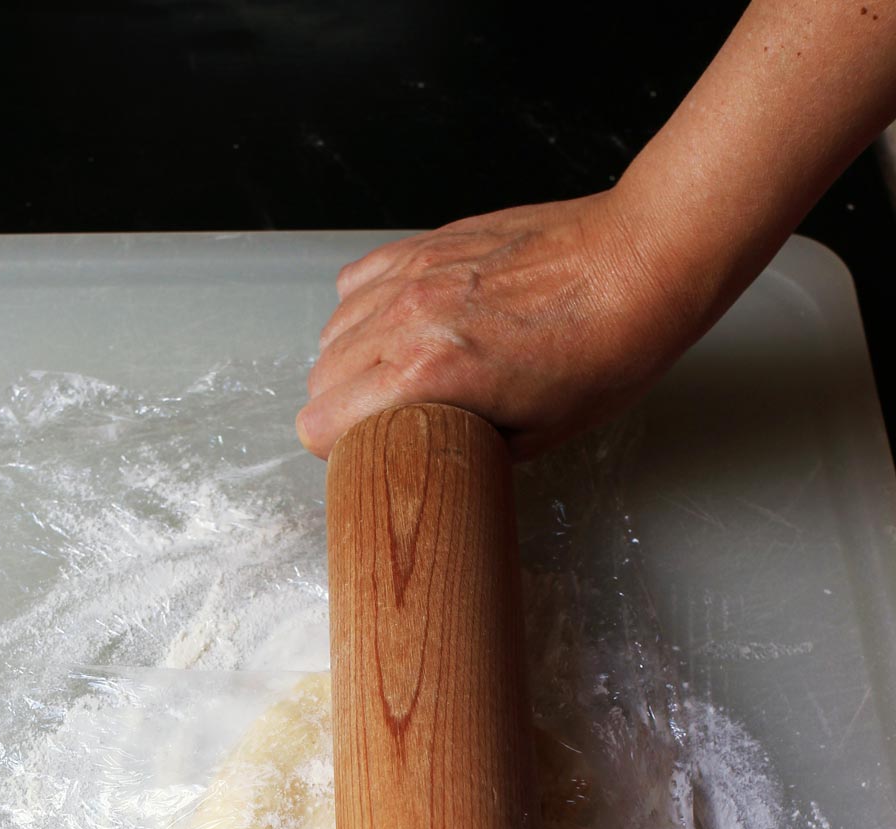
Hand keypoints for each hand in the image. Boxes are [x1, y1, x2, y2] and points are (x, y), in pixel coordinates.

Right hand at [297, 192, 697, 461]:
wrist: (641, 264)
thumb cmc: (606, 353)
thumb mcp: (536, 437)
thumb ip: (464, 444)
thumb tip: (433, 452)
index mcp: (427, 376)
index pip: (320, 422)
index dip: (337, 447)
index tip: (366, 453)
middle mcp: (406, 320)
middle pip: (320, 377)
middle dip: (341, 407)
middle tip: (385, 422)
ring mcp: (414, 274)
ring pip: (333, 328)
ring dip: (350, 358)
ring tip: (393, 374)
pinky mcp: (431, 243)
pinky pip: (359, 279)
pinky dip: (362, 307)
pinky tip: (395, 323)